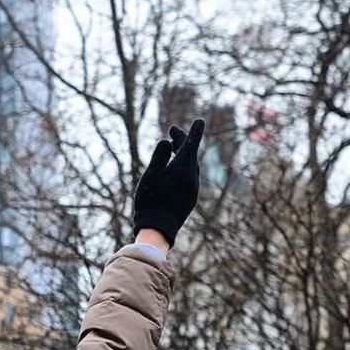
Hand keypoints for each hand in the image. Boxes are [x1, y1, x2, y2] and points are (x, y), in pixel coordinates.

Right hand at [132, 118, 204, 246]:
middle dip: (183, 140)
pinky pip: (190, 175)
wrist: (159, 229)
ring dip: (183, 153)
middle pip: (190, 153)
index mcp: (182, 169)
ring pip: (191, 165)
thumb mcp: (150, 177)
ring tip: (173, 146)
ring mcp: (193, 188)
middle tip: (173, 130)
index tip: (200, 120)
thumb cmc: (150, 202)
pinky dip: (184, 166)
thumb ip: (158, 157)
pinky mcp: (191, 197)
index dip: (194, 131)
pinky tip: (175, 168)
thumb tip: (164, 142)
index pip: (191, 144)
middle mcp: (191, 177)